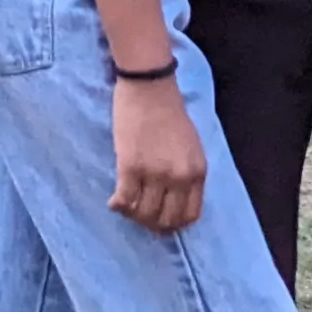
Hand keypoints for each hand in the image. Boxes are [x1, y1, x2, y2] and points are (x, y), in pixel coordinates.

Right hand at [109, 80, 205, 233]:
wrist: (149, 87)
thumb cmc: (169, 111)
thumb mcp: (191, 146)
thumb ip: (187, 172)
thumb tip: (173, 196)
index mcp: (197, 172)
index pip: (190, 214)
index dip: (174, 223)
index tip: (162, 220)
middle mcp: (179, 177)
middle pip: (167, 219)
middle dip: (153, 224)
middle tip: (140, 216)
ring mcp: (155, 173)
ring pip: (144, 213)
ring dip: (133, 215)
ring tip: (126, 207)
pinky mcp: (130, 167)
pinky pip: (125, 200)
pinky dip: (118, 205)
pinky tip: (113, 201)